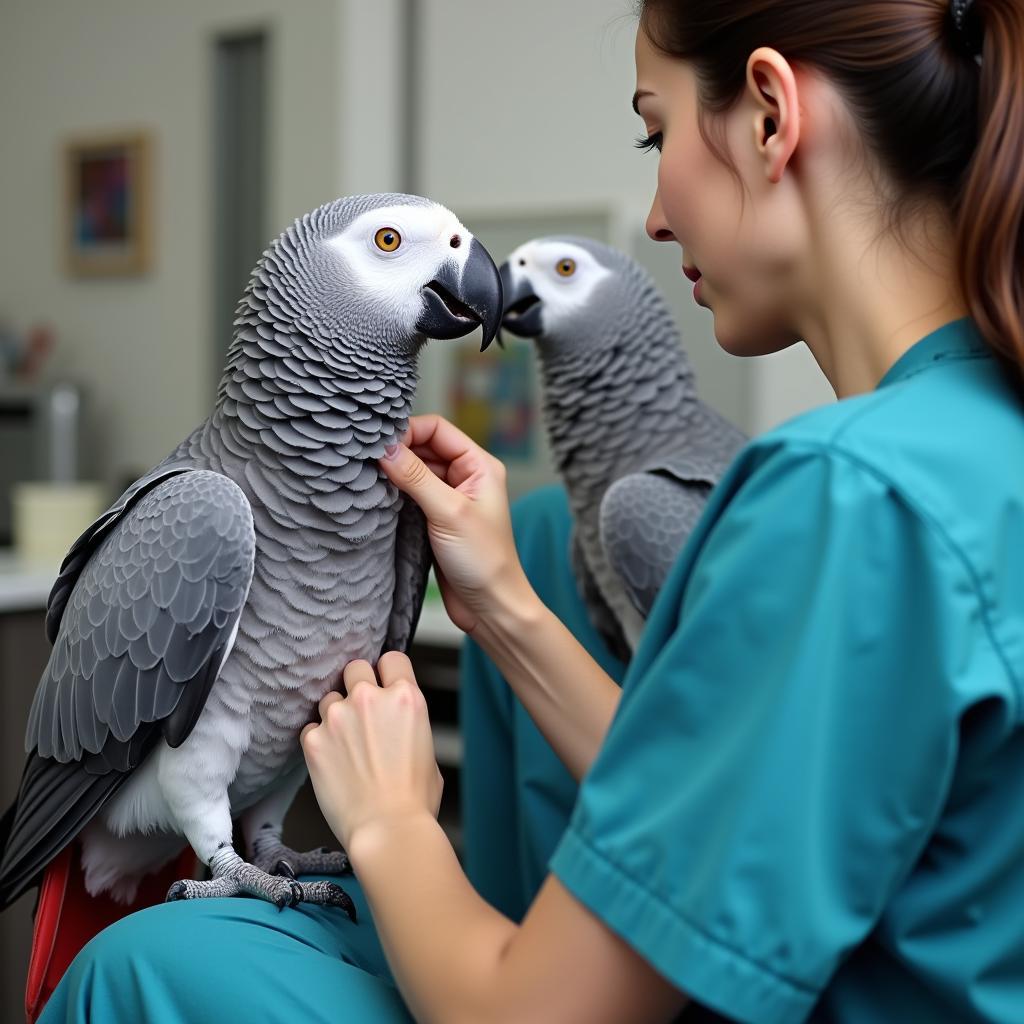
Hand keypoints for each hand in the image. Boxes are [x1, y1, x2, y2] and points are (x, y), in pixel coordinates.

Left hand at [300, 652, 442, 851]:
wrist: (387, 830)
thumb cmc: (414, 800)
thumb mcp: (429, 751)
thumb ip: (410, 726)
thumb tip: (398, 728)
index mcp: (406, 698)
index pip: (392, 659)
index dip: (388, 673)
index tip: (384, 685)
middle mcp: (371, 699)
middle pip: (356, 668)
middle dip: (357, 686)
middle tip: (361, 713)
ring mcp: (339, 717)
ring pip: (330, 698)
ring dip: (336, 715)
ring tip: (345, 746)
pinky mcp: (313, 739)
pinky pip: (311, 728)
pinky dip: (319, 741)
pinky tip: (332, 762)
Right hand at [379, 414, 533, 632]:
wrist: (490, 607)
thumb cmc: (484, 561)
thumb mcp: (449, 513)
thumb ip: (416, 478)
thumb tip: (386, 448)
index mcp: (480, 466)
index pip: (438, 429)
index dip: (408, 431)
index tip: (379, 443)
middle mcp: (466, 477)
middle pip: (424, 447)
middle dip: (396, 451)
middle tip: (365, 459)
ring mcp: (450, 498)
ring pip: (414, 471)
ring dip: (392, 473)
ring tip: (366, 477)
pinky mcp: (435, 519)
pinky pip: (410, 495)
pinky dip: (393, 493)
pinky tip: (376, 497)